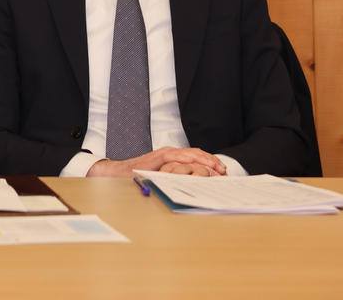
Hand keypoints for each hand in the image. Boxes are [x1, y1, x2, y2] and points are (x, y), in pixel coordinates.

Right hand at [87, 146, 226, 177]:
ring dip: (202, 159)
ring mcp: (163, 155)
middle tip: (223, 170)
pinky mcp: (156, 158)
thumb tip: (196, 188)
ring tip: (214, 166)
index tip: (222, 172)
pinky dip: (184, 157)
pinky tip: (194, 161)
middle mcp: (170, 154)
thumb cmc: (140, 178)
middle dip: (211, 161)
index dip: (211, 163)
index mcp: (174, 160)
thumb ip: (177, 180)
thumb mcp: (164, 180)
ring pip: (187, 153)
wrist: (119, 173)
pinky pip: (172, 156)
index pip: (196, 158)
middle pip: (196, 154)